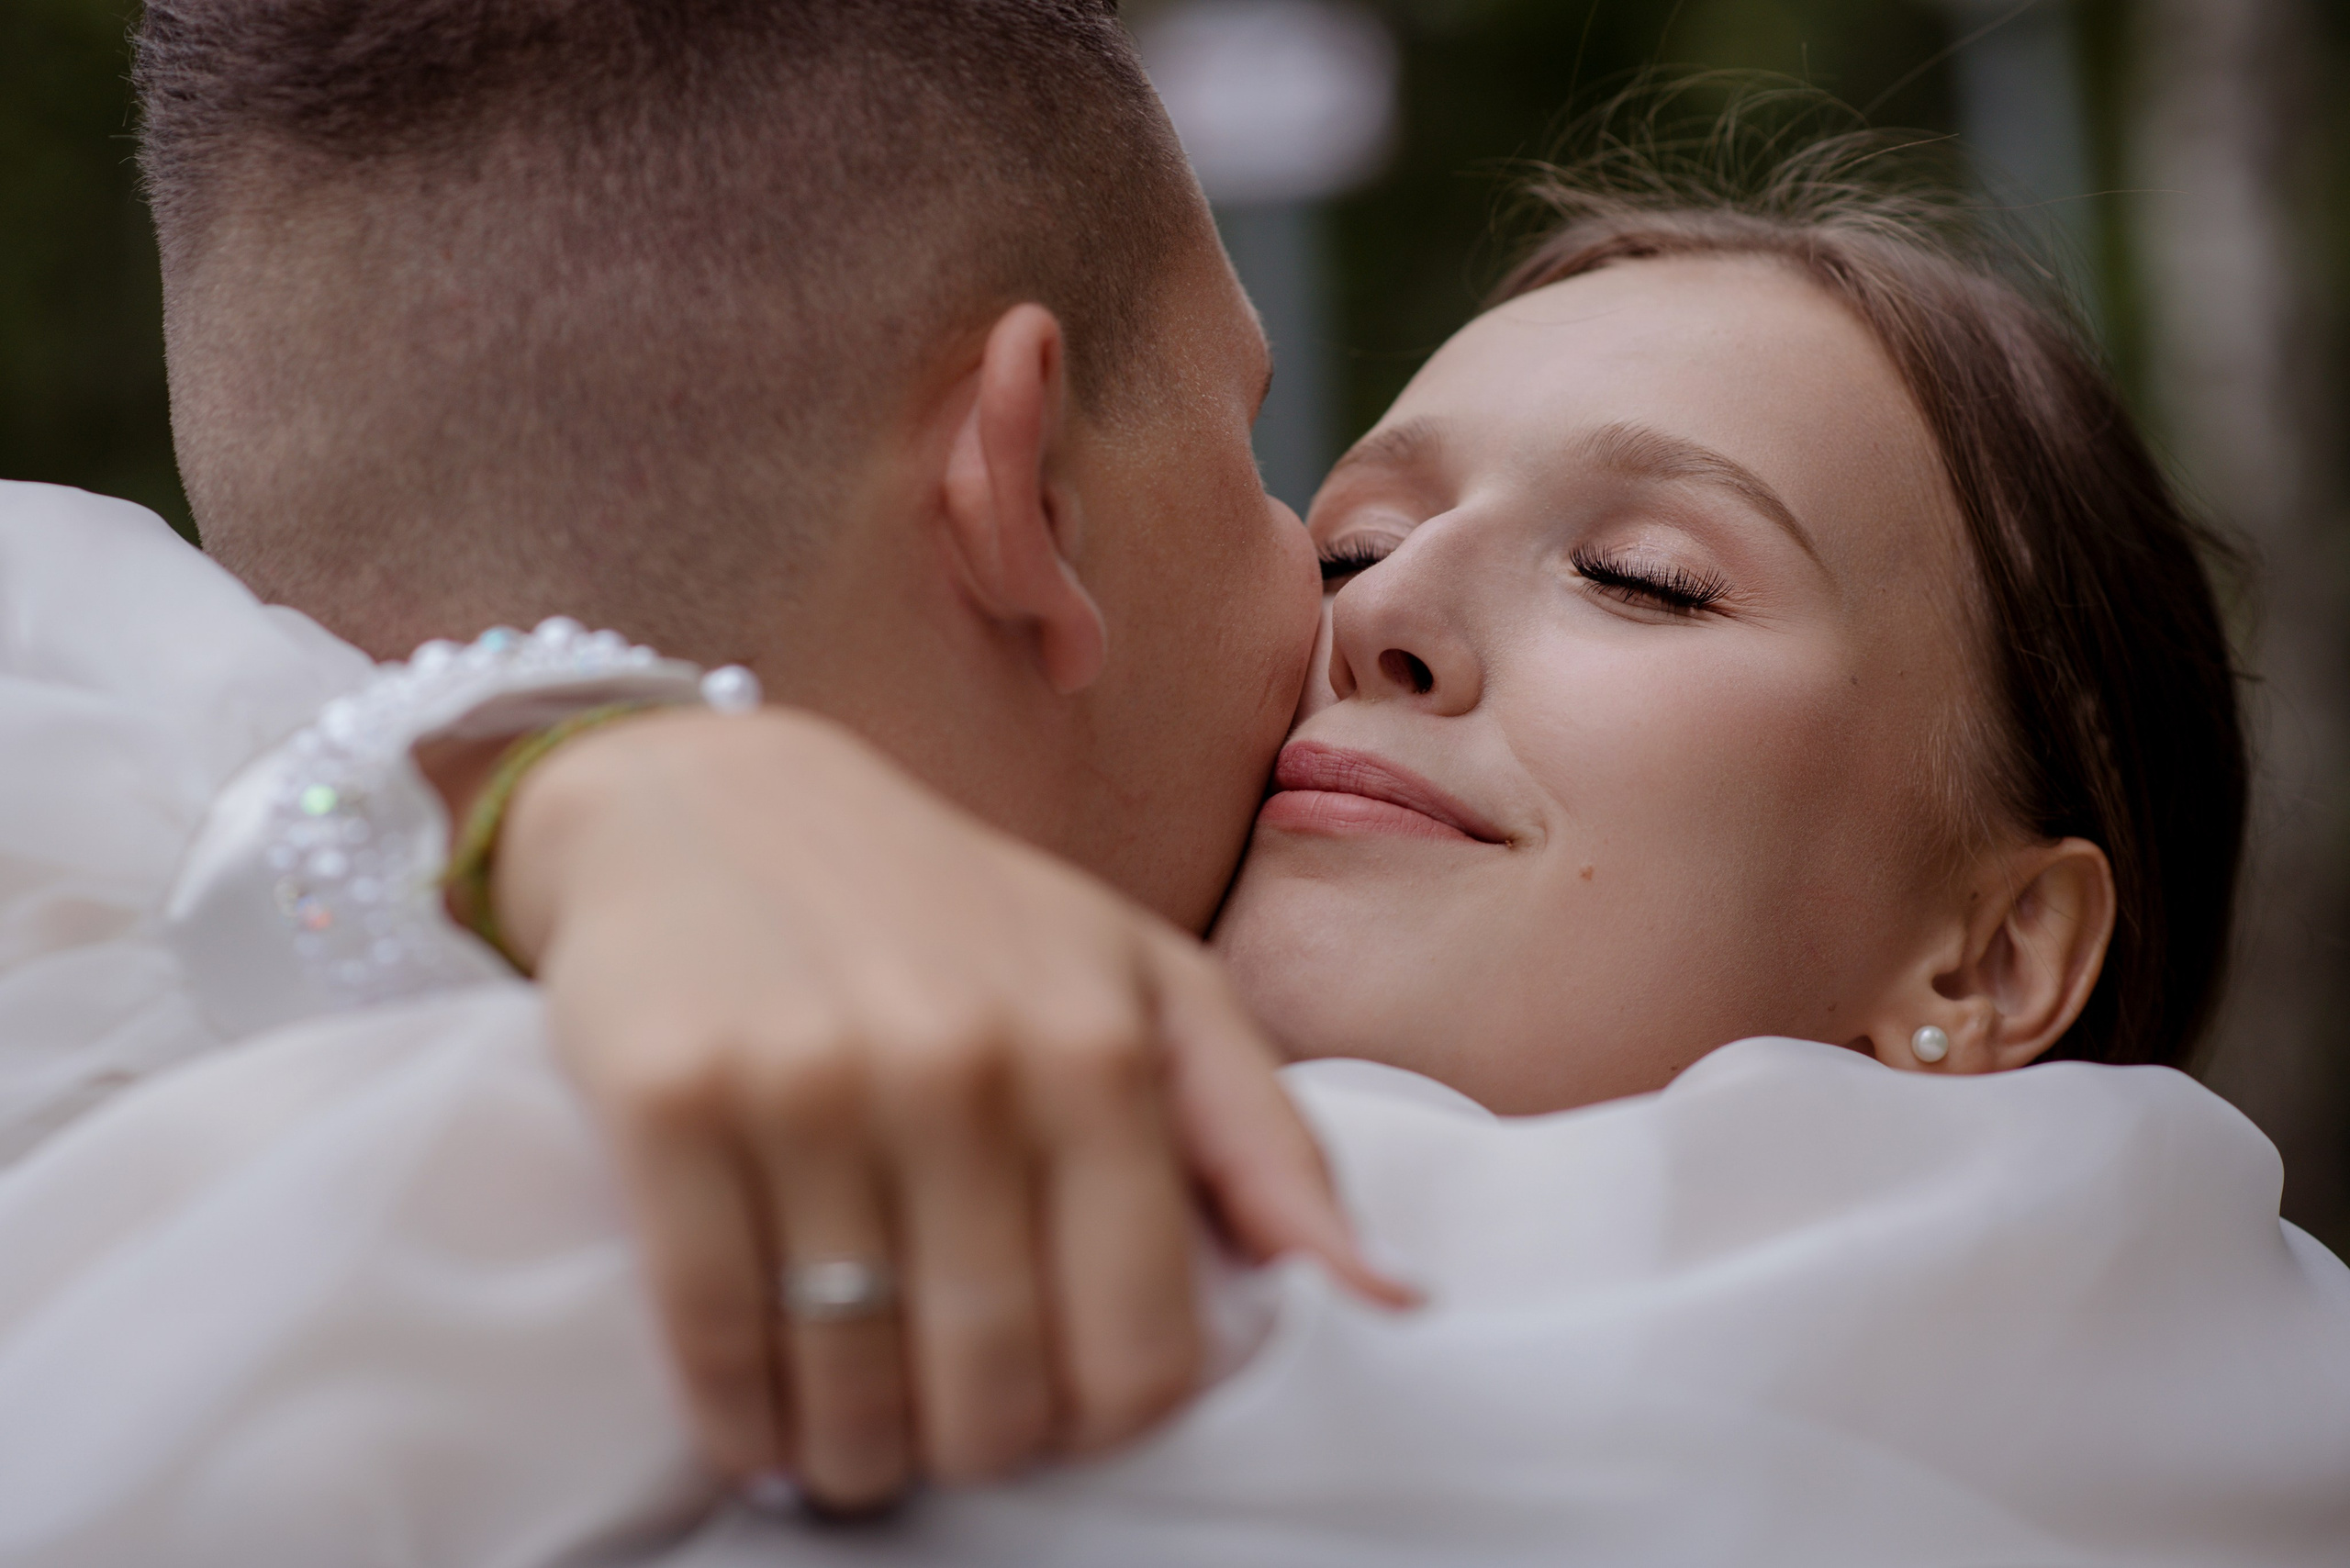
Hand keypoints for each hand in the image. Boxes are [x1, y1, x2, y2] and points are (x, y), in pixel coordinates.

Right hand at [488, 707, 1407, 1510]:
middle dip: (975, 1448)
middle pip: (996, 1391)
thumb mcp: (1142, 986)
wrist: (710, 801)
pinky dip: (741, 1421)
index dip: (1102, 1422)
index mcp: (1103, 1046)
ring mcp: (812, 1079)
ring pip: (852, 1388)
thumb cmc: (953, 913)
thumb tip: (1385, 1298)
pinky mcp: (671, 1096)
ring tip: (852, 1431)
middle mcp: (967, 1061)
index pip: (1143, 1352)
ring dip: (855, 1454)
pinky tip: (759, 1419)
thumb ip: (1265, 1142)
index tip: (1058, 1408)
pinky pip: (714, 1341)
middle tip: (946, 1426)